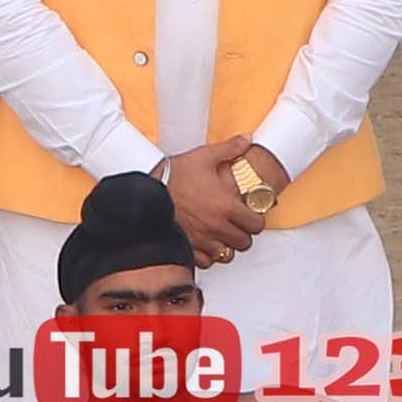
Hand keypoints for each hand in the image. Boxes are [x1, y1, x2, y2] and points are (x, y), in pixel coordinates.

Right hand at [159, 145, 266, 267]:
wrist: (145, 192)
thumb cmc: (173, 176)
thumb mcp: (203, 157)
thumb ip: (229, 149)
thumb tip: (247, 139)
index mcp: (225, 205)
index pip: (256, 225)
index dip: (256, 221)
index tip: (251, 216)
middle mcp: (216, 226)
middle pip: (244, 243)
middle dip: (243, 234)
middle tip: (238, 225)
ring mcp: (201, 240)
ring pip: (226, 255)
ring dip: (227, 246)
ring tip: (222, 236)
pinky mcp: (187, 247)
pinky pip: (206, 262)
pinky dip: (209, 256)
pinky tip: (206, 244)